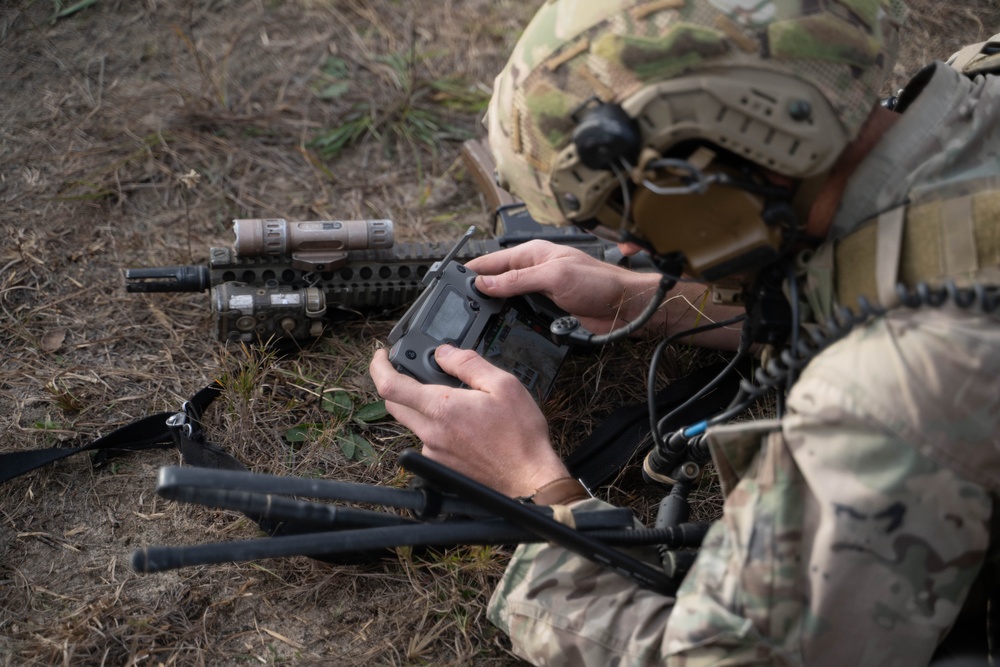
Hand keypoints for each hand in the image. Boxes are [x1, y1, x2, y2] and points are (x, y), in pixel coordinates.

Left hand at [369, 345, 569, 497]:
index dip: (378, 366)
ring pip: (412, 422)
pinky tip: (464, 425)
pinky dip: (437, 426)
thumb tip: (444, 352)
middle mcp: (431, 432)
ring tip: (455, 401)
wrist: (528, 479)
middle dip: (398, 384)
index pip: (390, 386)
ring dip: (422, 406)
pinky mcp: (439, 465)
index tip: (382, 356)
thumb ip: (468, 363)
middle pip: (395, 404)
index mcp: (442, 408)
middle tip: (417, 374)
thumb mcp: (504, 385)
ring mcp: (433, 451)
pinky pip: (427, 439)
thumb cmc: (520, 436)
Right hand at [466, 240, 744, 349]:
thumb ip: (516, 280)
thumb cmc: (599, 283)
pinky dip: (511, 319)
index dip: (472, 270)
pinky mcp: (549, 310)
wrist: (626, 307)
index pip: (493, 259)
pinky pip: (523, 314)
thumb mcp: (552, 277)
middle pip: (497, 279)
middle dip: (479, 290)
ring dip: (495, 307)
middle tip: (457, 304)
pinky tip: (501, 326)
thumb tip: (484, 283)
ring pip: (508, 298)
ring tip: (473, 316)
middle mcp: (535, 270)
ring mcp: (541, 291)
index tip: (450, 280)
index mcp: (533, 253)